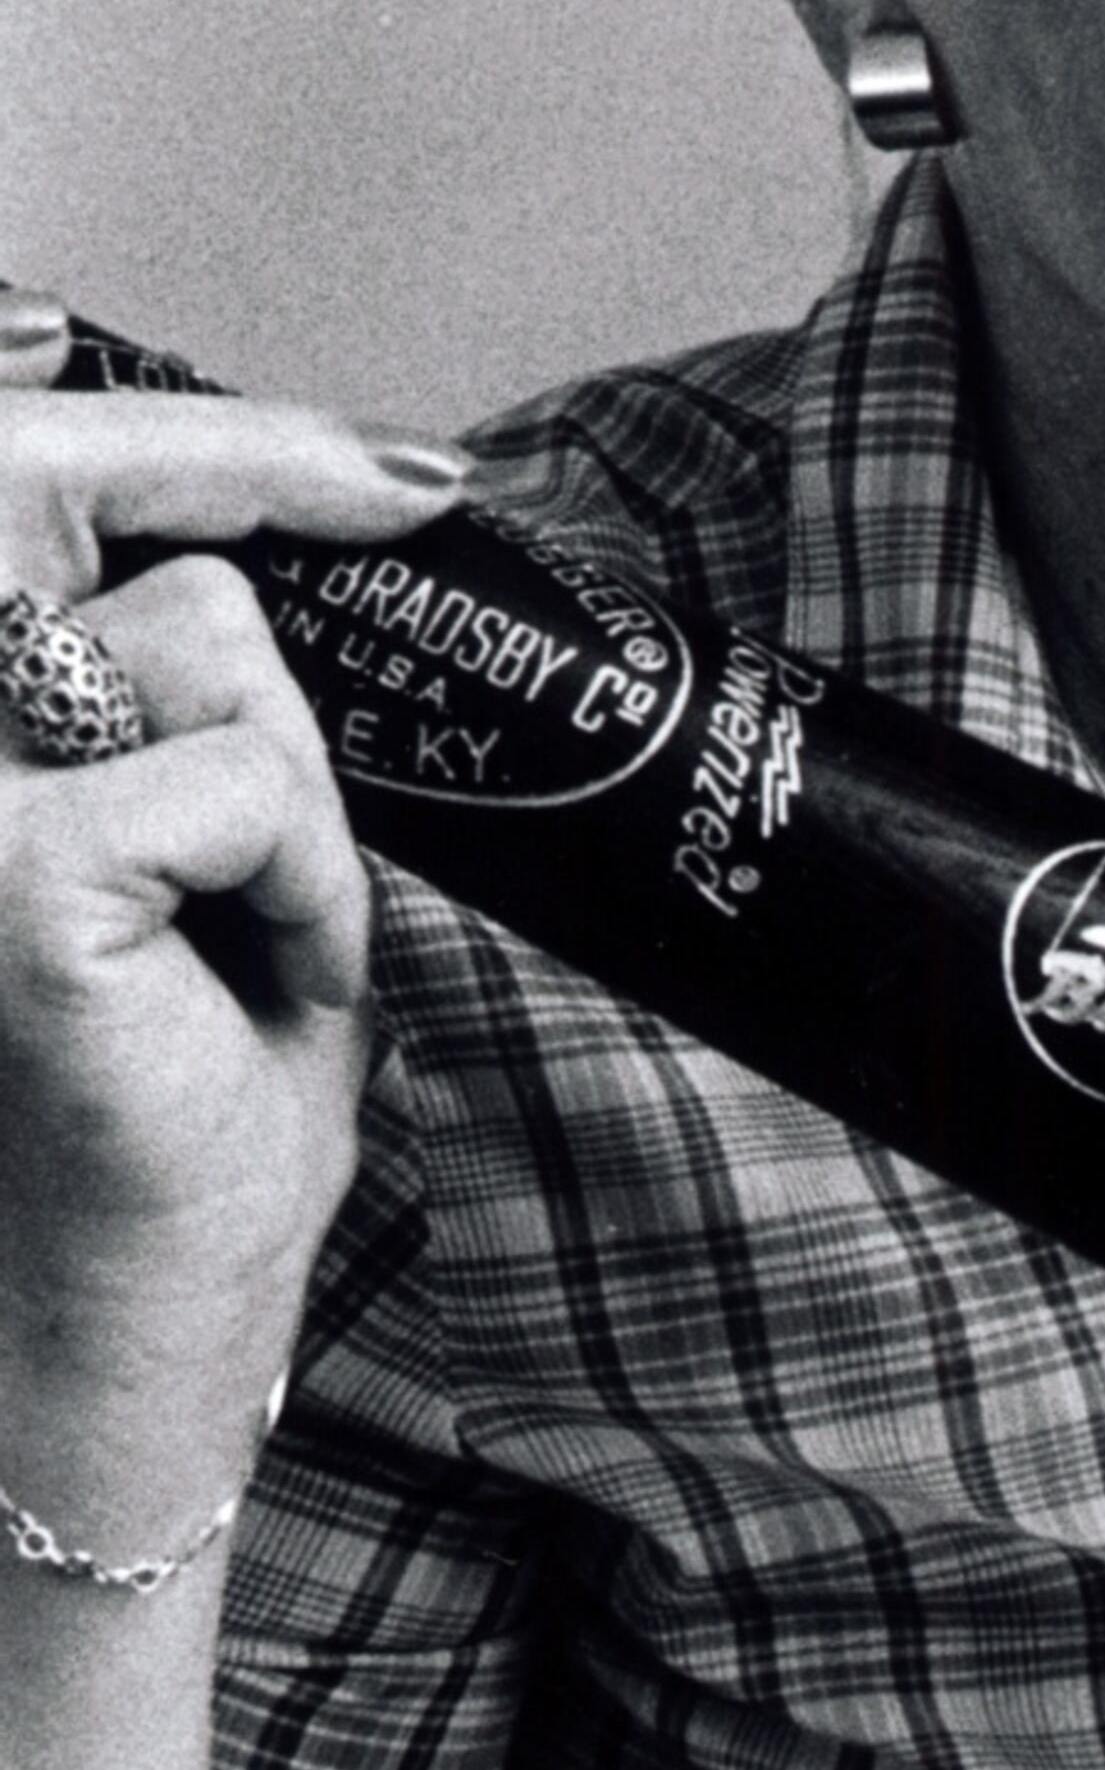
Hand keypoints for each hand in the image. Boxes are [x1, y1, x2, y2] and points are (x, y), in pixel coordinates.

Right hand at [0, 384, 462, 1546]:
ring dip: (294, 810)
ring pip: (215, 644)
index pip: (48, 491)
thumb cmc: (185, 1105)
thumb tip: (320, 522)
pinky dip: (303, 887)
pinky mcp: (17, 877)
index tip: (401, 468)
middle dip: (274, 601)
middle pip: (152, 552)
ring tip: (249, 946)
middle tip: (355, 669)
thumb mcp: (213, 857)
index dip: (226, 446)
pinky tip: (254, 991)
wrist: (144, 1323)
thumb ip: (202, 699)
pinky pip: (247, 779)